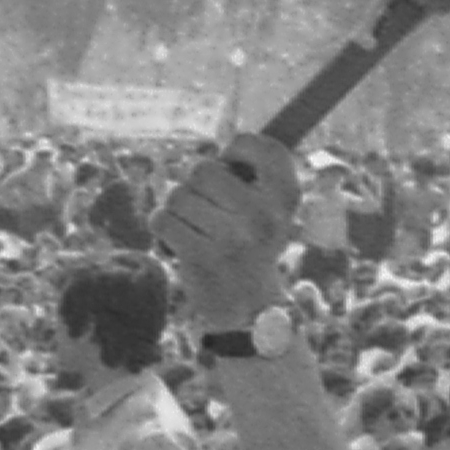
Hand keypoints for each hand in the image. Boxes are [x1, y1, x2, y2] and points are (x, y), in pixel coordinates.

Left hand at [159, 141, 298, 335]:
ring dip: (177, 208)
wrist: (246, 304)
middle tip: (208, 208)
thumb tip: (224, 148)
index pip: (261, 145)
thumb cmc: (250, 243)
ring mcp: (234, 238)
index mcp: (287, 196)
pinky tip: (178, 240)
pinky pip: (162, 219)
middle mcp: (265, 215)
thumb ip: (253, 174)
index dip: (237, 148)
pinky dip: (162, 226)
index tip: (232, 166)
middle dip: (195, 186)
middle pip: (203, 170)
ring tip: (196, 228)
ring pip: (178, 195)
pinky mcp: (202, 257)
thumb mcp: (269, 208)